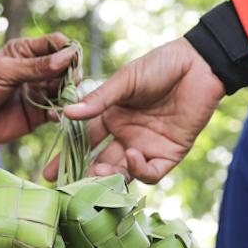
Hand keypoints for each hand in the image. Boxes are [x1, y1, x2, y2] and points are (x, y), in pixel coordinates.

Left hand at [0, 33, 78, 148]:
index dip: (67, 50)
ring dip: (69, 93)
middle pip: (65, 66)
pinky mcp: (38, 114)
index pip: (56, 44)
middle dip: (71, 73)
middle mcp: (35, 69)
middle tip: (70, 82)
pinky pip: (57, 111)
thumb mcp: (3, 72)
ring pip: (65, 89)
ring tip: (65, 99)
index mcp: (24, 51)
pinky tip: (56, 115)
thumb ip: (34, 67)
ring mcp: (37, 92)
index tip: (72, 60)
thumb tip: (66, 57)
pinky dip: (61, 112)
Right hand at [62, 38, 224, 182]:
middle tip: (71, 184)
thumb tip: (66, 114)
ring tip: (98, 171)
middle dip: (86, 176)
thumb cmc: (160, 66)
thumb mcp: (125, 81)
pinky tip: (133, 155)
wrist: (199, 64)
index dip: (67, 158)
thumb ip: (98, 100)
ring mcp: (147, 146)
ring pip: (123, 172)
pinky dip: (139, 170)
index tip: (49, 173)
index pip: (84, 142)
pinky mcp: (170, 153)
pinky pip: (150, 172)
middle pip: (101, 163)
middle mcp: (126, 135)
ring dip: (110, 176)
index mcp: (112, 117)